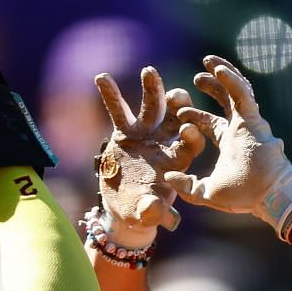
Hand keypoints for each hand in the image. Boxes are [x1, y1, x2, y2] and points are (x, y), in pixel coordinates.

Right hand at [93, 66, 206, 247]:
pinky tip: (101, 77)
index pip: (189, 145)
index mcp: (177, 161)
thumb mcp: (147, 214)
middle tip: (177, 94)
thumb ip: (157, 213)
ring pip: (151, 108)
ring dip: (152, 90)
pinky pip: (118, 111)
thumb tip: (169, 219)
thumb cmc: (140, 211)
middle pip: (174, 119)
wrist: (123, 206)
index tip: (188, 127)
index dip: (190, 136)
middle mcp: (164, 142)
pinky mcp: (125, 132)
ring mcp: (145, 134)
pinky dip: (111, 94)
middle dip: (177, 106)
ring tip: (149, 71)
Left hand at [166, 56, 291, 238]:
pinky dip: (231, 81)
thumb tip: (167, 178)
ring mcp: (248, 122)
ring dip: (223, 73)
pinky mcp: (253, 119)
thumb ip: (186, 186)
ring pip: (236, 90)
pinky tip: (218, 70)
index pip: (211, 122)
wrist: (266, 195)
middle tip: (196, 77)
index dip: (196, 115)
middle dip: (211, 86)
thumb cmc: (242, 196)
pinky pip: (242, 94)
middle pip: (225, 100)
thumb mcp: (205, 192)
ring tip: (208, 61)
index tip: (180, 112)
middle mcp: (239, 129)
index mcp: (229, 143)